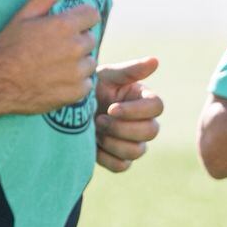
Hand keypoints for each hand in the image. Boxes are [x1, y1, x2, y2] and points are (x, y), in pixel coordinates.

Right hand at [0, 0, 99, 116]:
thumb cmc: (6, 47)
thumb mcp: (23, 16)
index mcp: (64, 26)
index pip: (92, 15)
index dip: (82, 18)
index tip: (73, 25)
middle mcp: (74, 48)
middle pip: (90, 39)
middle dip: (78, 41)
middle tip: (57, 49)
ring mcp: (76, 72)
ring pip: (90, 62)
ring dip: (79, 63)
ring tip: (57, 66)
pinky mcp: (75, 92)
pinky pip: (86, 84)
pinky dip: (76, 83)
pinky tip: (58, 81)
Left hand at [95, 56, 162, 172]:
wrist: (69, 110)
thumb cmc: (91, 87)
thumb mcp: (106, 76)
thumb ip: (130, 70)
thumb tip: (155, 60)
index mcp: (143, 99)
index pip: (157, 107)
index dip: (136, 111)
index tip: (112, 108)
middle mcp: (144, 122)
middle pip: (151, 131)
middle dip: (122, 127)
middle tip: (99, 119)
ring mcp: (134, 143)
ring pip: (137, 151)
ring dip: (113, 142)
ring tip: (96, 130)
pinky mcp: (121, 159)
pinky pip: (122, 165)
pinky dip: (106, 157)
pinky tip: (93, 144)